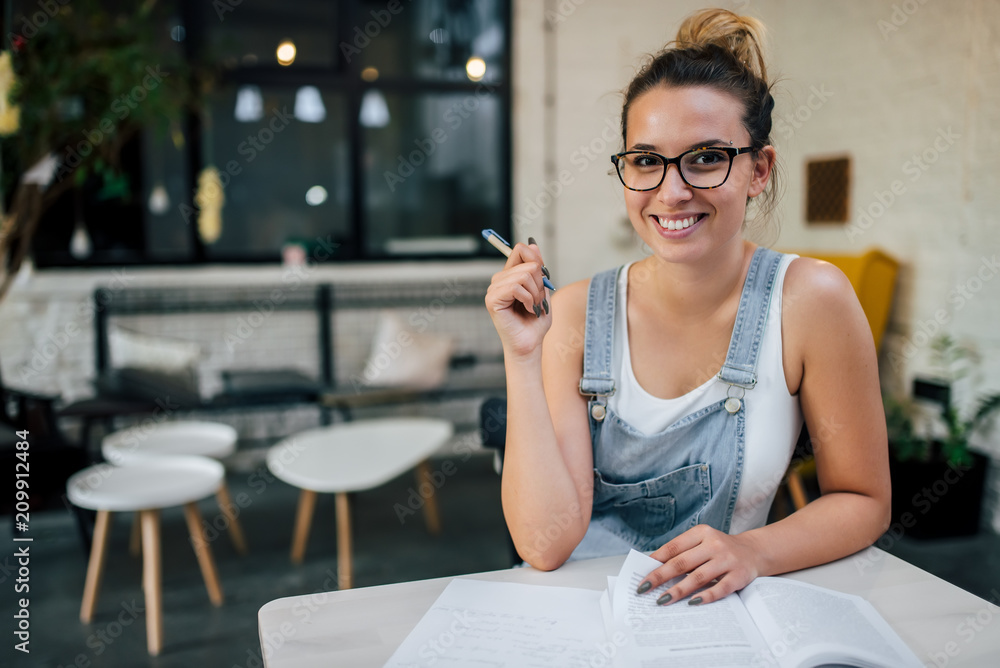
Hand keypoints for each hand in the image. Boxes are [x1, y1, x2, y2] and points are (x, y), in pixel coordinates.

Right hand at [484, 239, 550, 357]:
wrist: (530, 344)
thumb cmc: (535, 322)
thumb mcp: (542, 290)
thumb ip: (537, 269)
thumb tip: (532, 244)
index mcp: (510, 275)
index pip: (521, 250)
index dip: (536, 259)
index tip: (544, 278)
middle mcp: (499, 280)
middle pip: (528, 263)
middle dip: (540, 284)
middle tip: (538, 302)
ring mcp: (494, 289)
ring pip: (523, 275)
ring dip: (535, 294)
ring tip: (533, 308)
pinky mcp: (492, 299)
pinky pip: (516, 287)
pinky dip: (528, 299)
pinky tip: (528, 309)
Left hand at [636, 525, 760, 605]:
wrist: (754, 551)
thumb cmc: (719, 549)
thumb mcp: (702, 542)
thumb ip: (682, 552)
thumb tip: (654, 568)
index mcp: (701, 533)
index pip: (673, 547)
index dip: (655, 562)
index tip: (641, 576)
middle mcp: (714, 544)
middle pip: (681, 562)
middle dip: (660, 577)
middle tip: (644, 589)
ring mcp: (727, 560)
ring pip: (698, 577)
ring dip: (678, 590)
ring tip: (662, 600)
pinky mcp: (739, 575)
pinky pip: (720, 588)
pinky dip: (705, 596)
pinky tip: (692, 603)